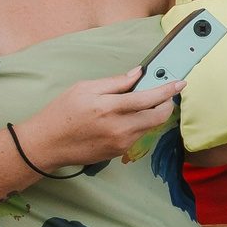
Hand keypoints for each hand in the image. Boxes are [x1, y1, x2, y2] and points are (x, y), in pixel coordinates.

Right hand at [13, 70, 181, 169]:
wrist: (47, 144)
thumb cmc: (61, 113)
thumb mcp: (84, 89)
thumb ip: (114, 82)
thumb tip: (137, 74)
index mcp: (108, 108)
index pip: (148, 98)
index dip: (167, 90)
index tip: (179, 83)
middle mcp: (118, 128)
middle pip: (158, 116)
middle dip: (167, 103)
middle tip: (165, 94)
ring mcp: (120, 143)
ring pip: (150, 127)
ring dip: (153, 114)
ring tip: (143, 103)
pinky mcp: (118, 152)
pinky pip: (138, 136)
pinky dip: (140, 124)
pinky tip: (127, 117)